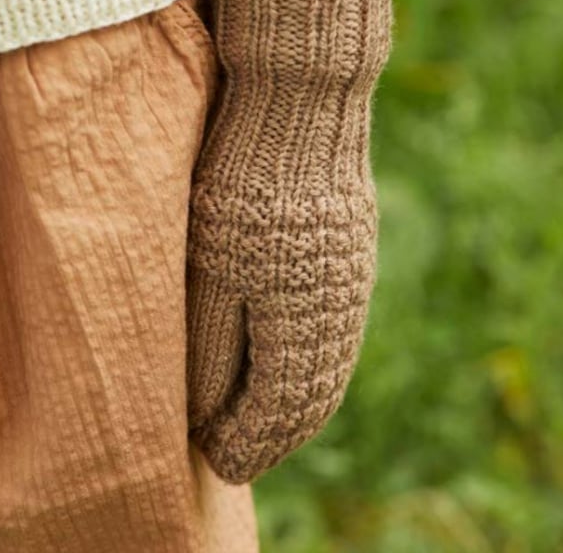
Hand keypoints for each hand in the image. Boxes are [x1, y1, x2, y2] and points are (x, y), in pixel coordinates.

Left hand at [186, 0, 391, 483]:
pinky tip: (294, 359)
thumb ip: (215, 345)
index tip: (214, 458)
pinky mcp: (354, 252)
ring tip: (265, 421)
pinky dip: (313, 361)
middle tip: (239, 452)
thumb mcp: (213, 266)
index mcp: (301, 321)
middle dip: (274, 434)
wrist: (304, 105)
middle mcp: (339, 313)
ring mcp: (354, 281)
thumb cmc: (246, 181)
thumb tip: (208, 409)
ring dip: (297, 403)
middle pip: (311, 399)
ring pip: (329, 367)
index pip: (276, 411)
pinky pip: (338, 330)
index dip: (243, 441)